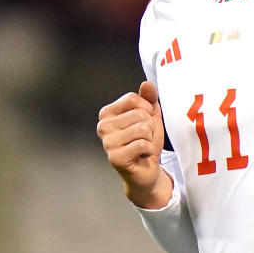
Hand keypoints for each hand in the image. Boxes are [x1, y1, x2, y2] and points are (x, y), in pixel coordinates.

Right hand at [97, 81, 171, 208]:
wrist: (146, 169)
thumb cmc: (146, 140)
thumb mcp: (150, 115)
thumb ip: (149, 98)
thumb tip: (147, 83)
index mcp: (107, 113)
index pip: (132, 98)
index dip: (147, 109)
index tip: (145, 122)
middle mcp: (102, 126)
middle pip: (139, 114)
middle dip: (149, 127)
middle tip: (143, 138)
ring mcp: (107, 142)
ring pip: (142, 128)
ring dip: (149, 138)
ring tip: (142, 146)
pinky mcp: (115, 157)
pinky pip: (142, 144)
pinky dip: (148, 149)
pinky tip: (141, 155)